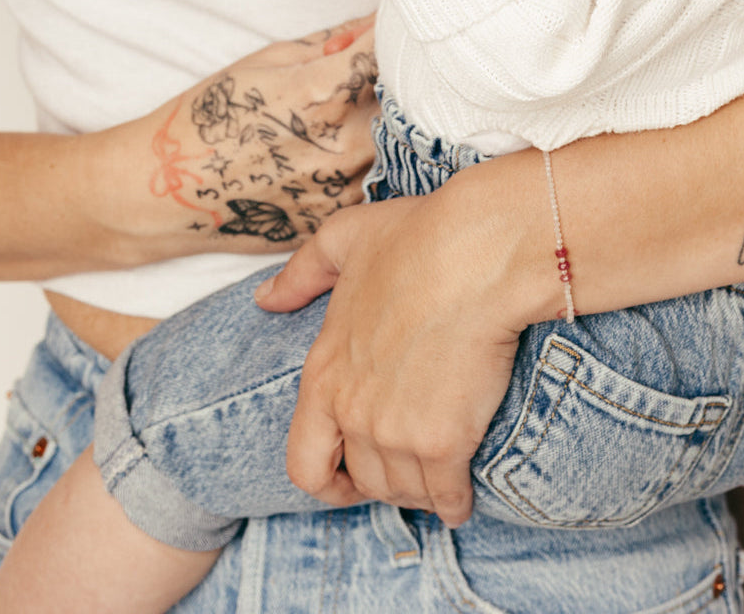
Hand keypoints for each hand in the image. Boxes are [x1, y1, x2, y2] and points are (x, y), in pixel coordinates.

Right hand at [134, 17, 380, 249]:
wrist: (167, 190)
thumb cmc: (212, 118)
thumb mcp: (266, 62)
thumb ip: (329, 43)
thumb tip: (374, 20)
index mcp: (320, 95)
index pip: (385, 56)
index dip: (395, 40)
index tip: (397, 32)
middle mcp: (340, 144)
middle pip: (403, 104)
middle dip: (401, 83)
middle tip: (392, 73)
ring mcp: (341, 186)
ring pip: (395, 146)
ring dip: (390, 125)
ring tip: (363, 114)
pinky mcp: (337, 216)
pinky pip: (374, 182)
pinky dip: (370, 162)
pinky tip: (345, 153)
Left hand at [254, 179, 533, 526]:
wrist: (478, 253)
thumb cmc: (417, 239)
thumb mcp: (343, 239)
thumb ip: (301, 272)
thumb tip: (265, 297)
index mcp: (323, 374)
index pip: (304, 461)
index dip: (326, 480)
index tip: (348, 479)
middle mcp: (352, 413)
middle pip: (360, 481)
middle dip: (381, 484)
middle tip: (405, 476)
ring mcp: (396, 433)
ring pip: (403, 492)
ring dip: (418, 494)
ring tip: (436, 484)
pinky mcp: (445, 441)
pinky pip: (446, 495)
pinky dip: (454, 504)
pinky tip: (462, 500)